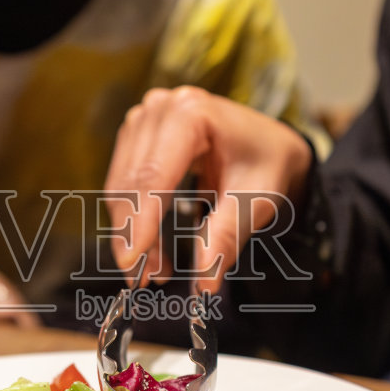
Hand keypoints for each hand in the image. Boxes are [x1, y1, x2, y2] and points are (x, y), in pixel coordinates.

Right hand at [103, 87, 312, 291]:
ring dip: (130, 233)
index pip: (154, 175)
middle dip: (134, 236)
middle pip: (132, 183)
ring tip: (152, 269)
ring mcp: (144, 120)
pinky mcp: (136, 138)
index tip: (133, 262)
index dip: (140, 222)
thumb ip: (226, 236)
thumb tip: (204, 281)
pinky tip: (149, 249)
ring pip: (121, 187)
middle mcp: (161, 109)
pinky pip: (123, 185)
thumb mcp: (256, 200)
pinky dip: (132, 221)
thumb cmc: (267, 163)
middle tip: (143, 278)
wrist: (268, 145)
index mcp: (192, 113)